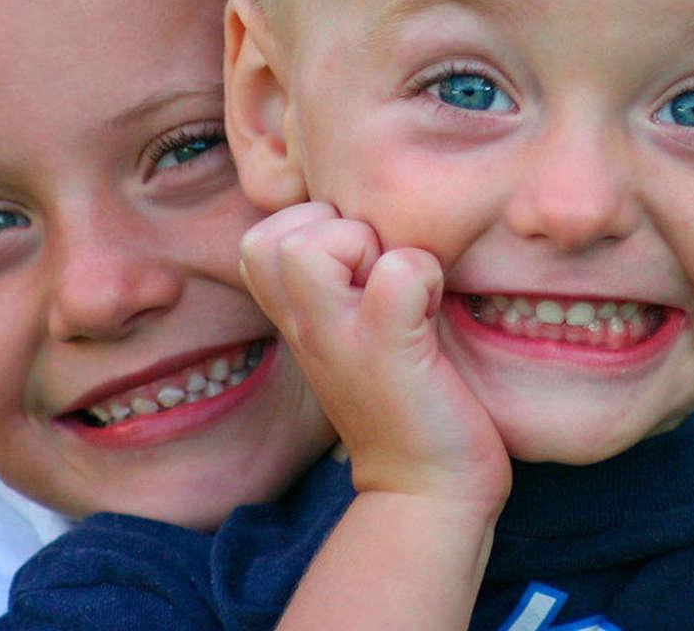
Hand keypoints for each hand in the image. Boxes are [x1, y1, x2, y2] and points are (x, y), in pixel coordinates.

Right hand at [240, 203, 509, 511]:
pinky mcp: (389, 349)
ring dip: (370, 247)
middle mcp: (303, 326)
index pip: (261, 235)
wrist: (430, 486)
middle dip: (335, 231)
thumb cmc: (408, 393)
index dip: (316, 229)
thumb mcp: (356, 324)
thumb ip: (345, 275)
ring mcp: (339, 339)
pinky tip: (432, 311)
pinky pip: (398, 272)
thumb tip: (368, 206)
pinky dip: (425, 274)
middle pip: (270, 235)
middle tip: (376, 276)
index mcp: (295, 315)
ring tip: (398, 291)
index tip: (359, 269)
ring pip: (312, 245)